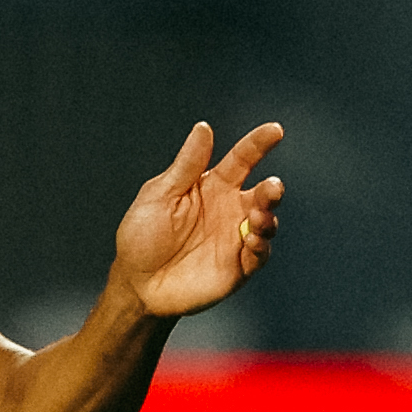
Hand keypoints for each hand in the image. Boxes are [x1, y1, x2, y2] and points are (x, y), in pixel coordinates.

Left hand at [110, 120, 286, 318]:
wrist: (136, 284)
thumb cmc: (142, 236)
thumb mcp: (159, 195)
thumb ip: (186, 165)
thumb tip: (203, 128)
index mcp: (212, 186)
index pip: (241, 160)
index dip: (258, 144)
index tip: (275, 130)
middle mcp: (230, 210)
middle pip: (262, 193)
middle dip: (272, 190)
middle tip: (272, 188)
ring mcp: (236, 238)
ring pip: (266, 223)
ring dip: (268, 218)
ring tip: (257, 217)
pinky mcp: (238, 267)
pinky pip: (259, 255)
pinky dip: (261, 246)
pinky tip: (252, 240)